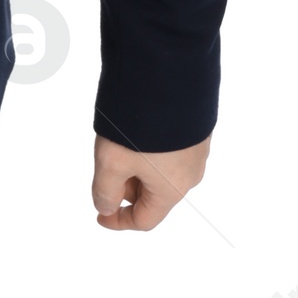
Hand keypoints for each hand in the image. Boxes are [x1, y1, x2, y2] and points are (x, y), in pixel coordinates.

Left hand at [91, 132, 210, 231]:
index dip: (118, 221)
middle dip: (126, 189)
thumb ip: (105, 191)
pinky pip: (170, 153)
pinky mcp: (197, 131)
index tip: (100, 215)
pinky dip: (150, 153)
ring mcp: (197, 152)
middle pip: (153, 196)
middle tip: (105, 167)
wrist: (171, 76)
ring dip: (137, 169)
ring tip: (119, 145)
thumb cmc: (141, 124)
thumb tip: (106, 208)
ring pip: (161, 173)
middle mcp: (190, 176)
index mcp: (172, 190)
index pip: (145, 220)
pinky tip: (137, 133)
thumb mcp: (111, 162)